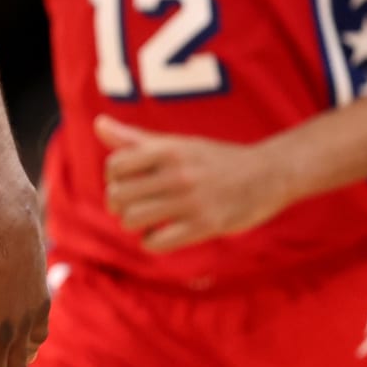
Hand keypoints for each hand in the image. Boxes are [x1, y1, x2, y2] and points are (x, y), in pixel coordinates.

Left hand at [97, 115, 293, 251]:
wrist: (268, 173)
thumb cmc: (215, 158)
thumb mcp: (177, 143)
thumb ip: (136, 139)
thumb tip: (98, 124)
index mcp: (169, 149)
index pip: (115, 165)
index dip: (113, 177)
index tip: (126, 182)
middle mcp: (178, 172)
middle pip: (118, 195)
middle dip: (118, 204)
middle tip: (131, 205)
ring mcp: (191, 200)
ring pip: (132, 219)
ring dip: (133, 223)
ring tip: (146, 219)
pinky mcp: (205, 226)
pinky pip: (157, 242)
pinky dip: (151, 242)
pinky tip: (160, 234)